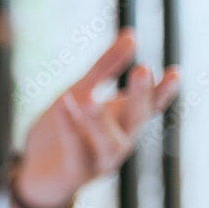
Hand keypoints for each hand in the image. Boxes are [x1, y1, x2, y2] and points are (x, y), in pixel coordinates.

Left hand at [14, 28, 180, 207]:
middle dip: (140, 97)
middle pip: (136, 120)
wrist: (35, 172)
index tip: (174, 71)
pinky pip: (75, 151)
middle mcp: (118, 142)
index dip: (163, 91)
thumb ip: (105, 67)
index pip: (150, 105)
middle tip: (142, 70)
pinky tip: (63, 103)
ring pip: (110, 143)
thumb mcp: (81, 91)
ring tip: (90, 100)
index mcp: (123, 122)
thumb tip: (132, 34)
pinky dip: (69, 129)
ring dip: (102, 121)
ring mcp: (99, 161)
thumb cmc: (62, 130)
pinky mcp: (75, 173)